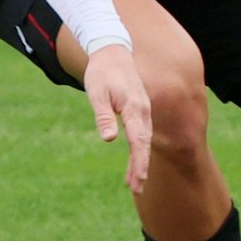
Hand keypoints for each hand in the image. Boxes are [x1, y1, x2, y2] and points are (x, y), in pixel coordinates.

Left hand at [81, 43, 151, 193]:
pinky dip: (138, 151)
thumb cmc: (102, 72)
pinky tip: (133, 165)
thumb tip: (109, 139)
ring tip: (134, 185)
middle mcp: (143, 111)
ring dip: (139, 163)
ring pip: (144, 141)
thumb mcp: (96, 93)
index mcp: (134, 107)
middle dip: (141, 167)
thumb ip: (104, 115)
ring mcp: (142, 111)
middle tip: (136, 189)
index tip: (139, 179)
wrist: (112, 52)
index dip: (139, 160)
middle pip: (144, 144)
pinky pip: (141, 135)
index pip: (139, 139)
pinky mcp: (138, 112)